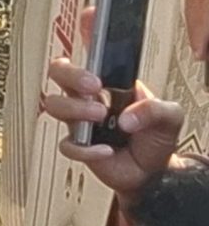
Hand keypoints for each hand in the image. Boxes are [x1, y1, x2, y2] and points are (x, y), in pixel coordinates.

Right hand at [42, 54, 185, 207]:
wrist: (155, 173)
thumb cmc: (156, 139)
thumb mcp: (170, 117)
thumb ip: (155, 108)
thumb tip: (127, 117)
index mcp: (110, 86)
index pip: (87, 60)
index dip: (81, 53)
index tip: (94, 64)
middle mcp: (89, 100)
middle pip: (59, 73)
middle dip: (71, 75)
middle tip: (93, 86)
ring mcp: (81, 122)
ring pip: (55, 105)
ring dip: (75, 109)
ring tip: (100, 116)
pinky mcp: (79, 147)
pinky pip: (68, 144)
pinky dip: (86, 149)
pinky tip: (106, 150)